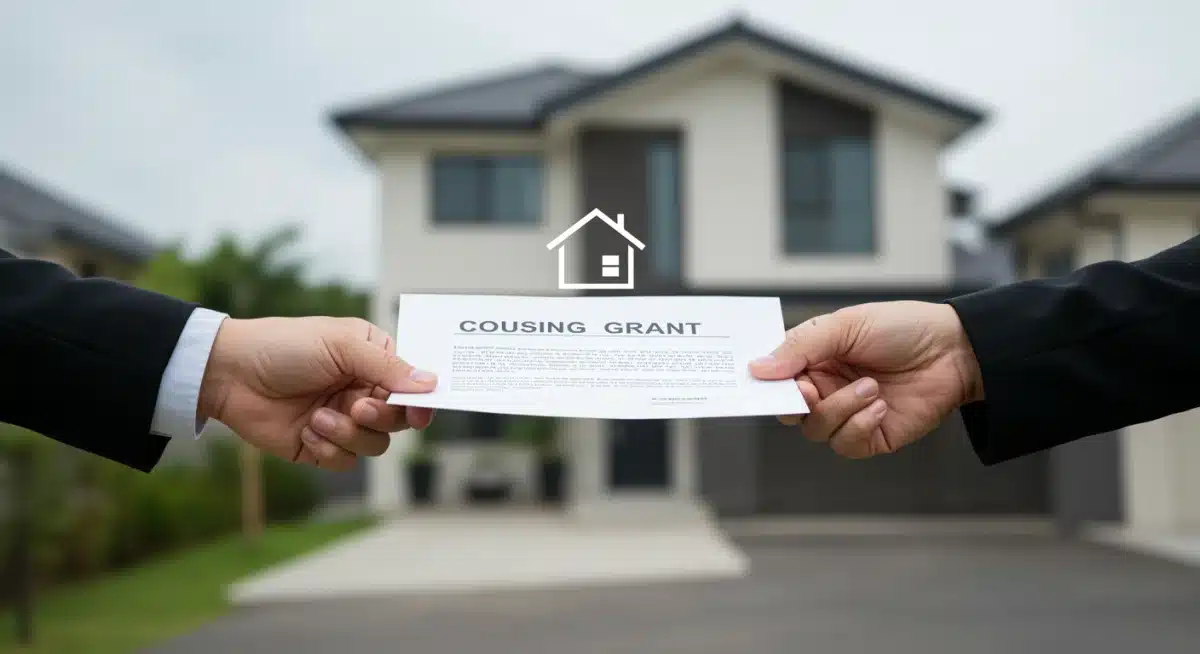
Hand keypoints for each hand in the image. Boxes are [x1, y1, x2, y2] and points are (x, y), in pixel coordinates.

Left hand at [197, 317, 436, 469]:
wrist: (229, 374)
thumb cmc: (285, 346)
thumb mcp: (341, 346)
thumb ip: (387, 367)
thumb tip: (431, 383)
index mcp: (374, 361)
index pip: (414, 386)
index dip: (421, 402)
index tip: (418, 413)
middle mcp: (363, 391)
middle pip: (399, 420)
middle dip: (380, 418)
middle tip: (355, 406)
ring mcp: (344, 420)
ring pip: (376, 444)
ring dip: (349, 434)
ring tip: (318, 418)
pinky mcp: (322, 446)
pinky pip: (346, 461)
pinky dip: (329, 449)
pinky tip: (307, 432)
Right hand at [749, 301, 982, 458]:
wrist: (955, 350)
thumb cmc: (902, 328)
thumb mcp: (846, 325)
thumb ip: (801, 347)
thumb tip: (758, 368)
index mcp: (815, 358)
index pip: (776, 378)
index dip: (767, 384)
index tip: (765, 382)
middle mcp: (827, 387)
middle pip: (789, 410)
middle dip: (797, 403)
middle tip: (813, 390)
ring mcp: (848, 413)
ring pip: (816, 429)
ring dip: (840, 409)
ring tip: (871, 387)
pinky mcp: (871, 436)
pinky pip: (845, 444)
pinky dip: (859, 425)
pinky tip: (881, 406)